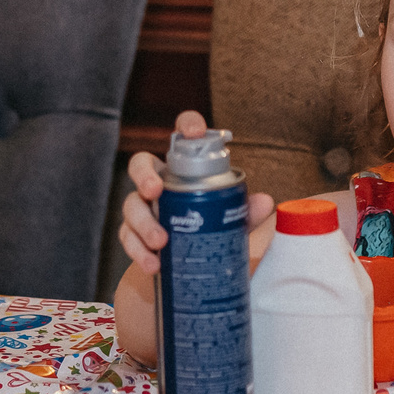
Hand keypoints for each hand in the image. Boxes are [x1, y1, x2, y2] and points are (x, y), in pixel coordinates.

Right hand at [118, 111, 276, 279]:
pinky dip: (139, 252)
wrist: (186, 267)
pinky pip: (128, 239)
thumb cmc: (207, 229)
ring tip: (161, 241)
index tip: (195, 132)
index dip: (187, 126)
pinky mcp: (132, 236)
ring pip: (131, 206)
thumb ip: (243, 211)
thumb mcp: (228, 221)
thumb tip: (265, 202)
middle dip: (144, 175)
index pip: (181, 138)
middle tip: (155, 191)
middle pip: (140, 165)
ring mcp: (142, 209)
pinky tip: (154, 264)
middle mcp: (157, 183)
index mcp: (182, 170)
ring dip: (144, 224)